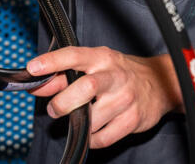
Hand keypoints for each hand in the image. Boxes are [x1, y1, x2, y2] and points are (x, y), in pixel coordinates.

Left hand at [26, 46, 179, 148]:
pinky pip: (103, 137)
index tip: (33, 68)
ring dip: (78, 123)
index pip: (74, 56)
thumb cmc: (121, 73)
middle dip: (64, 102)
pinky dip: (92, 138)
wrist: (160, 83)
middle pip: (86, 88)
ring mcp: (125, 99)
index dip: (52, 62)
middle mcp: (115, 76)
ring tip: (78, 119)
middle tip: (54, 109)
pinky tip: (92, 129)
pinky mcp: (133, 120)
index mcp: (102, 58)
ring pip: (94, 118)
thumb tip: (38, 83)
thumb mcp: (95, 65)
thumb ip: (64, 75)